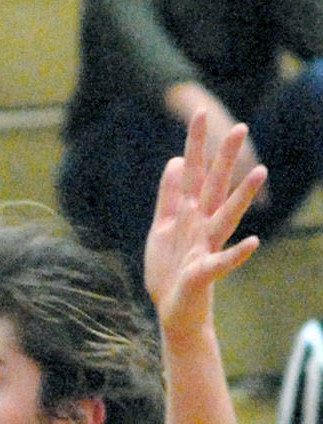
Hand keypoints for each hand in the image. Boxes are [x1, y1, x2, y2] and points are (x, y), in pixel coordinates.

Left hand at [143, 110, 266, 334]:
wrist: (173, 311)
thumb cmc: (169, 270)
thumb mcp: (162, 228)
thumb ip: (169, 197)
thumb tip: (176, 161)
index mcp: (189, 214)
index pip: (193, 173)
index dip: (194, 145)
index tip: (198, 113)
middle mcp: (202, 226)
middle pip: (214, 187)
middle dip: (225, 158)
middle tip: (239, 127)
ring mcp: (206, 247)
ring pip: (226, 216)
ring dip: (243, 195)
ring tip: (262, 172)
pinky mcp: (205, 273)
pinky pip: (224, 262)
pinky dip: (238, 253)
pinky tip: (253, 242)